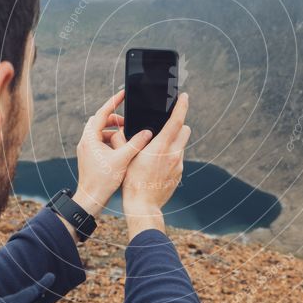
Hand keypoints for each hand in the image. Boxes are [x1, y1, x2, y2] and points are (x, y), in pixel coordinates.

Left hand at [73, 89, 152, 218]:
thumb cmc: (102, 181)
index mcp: (91, 138)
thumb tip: (147, 132)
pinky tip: (122, 149)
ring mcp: (86, 149)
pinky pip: (100, 142)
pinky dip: (111, 141)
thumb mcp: (123, 160)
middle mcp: (86, 141)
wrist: (90, 199)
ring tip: (128, 138)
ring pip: (101, 132)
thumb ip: (136, 144)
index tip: (123, 94)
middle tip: (129, 124)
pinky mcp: (89, 156)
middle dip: (115, 119)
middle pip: (101, 121)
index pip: (102, 112)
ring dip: (114, 132)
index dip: (114, 102)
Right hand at [121, 93, 190, 237]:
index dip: (181, 106)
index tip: (184, 96)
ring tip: (156, 150)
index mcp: (161, 147)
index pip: (176, 121)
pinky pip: (177, 159)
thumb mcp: (125, 158)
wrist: (143, 206)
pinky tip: (157, 165)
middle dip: (178, 125)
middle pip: (184, 130)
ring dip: (172, 143)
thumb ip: (123, 141)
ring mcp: (178, 165)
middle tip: (166, 127)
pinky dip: (170, 157)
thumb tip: (118, 130)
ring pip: (180, 145)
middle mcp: (173, 154)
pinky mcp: (179, 174)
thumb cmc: (132, 181)